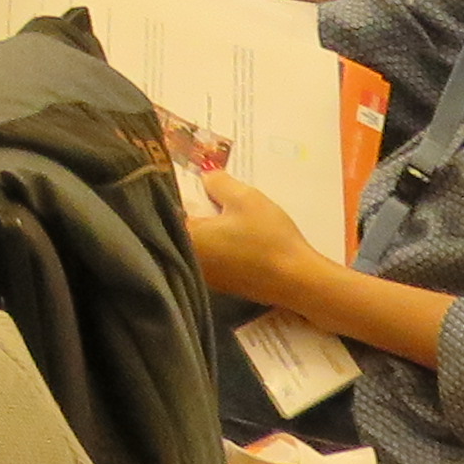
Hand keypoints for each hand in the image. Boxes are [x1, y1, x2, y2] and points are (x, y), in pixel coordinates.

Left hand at [179, 169, 320, 307]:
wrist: (296, 281)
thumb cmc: (268, 237)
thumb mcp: (245, 198)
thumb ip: (218, 183)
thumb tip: (204, 177)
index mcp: (187, 237)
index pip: (166, 210)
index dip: (176, 192)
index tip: (186, 181)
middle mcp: (186, 260)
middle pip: (178, 228)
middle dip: (190, 210)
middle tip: (205, 194)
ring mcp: (203, 276)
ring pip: (194, 244)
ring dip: (203, 229)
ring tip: (219, 212)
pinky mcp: (219, 285)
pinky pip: (208, 258)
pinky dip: (215, 245)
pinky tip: (232, 236)